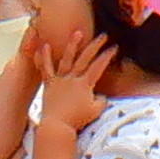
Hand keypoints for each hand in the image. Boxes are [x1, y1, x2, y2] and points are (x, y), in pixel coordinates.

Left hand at [32, 26, 115, 144]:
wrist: (57, 125)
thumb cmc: (77, 120)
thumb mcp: (96, 111)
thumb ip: (101, 100)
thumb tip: (101, 95)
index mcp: (85, 84)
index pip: (99, 66)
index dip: (107, 56)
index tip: (114, 47)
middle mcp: (72, 78)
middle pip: (85, 58)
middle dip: (96, 45)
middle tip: (103, 36)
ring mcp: (60, 80)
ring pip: (67, 59)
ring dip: (73, 45)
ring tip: (78, 33)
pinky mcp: (49, 84)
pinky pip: (46, 68)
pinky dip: (44, 57)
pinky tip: (45, 45)